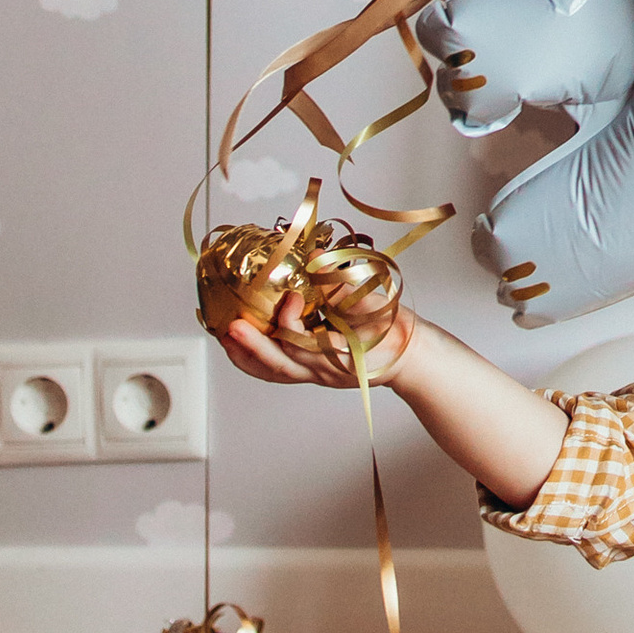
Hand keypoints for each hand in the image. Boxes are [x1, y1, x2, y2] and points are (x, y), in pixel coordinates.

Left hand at [217, 301, 414, 391]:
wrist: (408, 356)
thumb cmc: (394, 332)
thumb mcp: (373, 303)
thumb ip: (341, 283)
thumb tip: (313, 259)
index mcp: (341, 354)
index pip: (305, 343)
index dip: (290, 321)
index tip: (292, 296)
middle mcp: (323, 369)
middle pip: (280, 365)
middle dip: (252, 346)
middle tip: (231, 326)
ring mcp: (316, 374)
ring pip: (274, 372)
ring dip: (246, 355)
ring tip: (225, 337)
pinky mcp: (311, 372)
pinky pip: (277, 372)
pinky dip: (256, 360)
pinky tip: (239, 347)